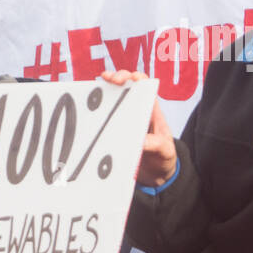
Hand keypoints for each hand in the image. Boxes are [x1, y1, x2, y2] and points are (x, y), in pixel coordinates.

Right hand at [99, 71, 176, 186]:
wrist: (157, 176)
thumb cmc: (164, 158)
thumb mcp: (165, 151)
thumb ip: (155, 144)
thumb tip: (139, 141)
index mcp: (151, 110)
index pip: (144, 85)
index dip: (135, 77)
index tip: (126, 79)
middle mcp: (137, 111)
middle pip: (126, 87)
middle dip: (115, 78)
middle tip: (107, 80)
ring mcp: (125, 120)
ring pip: (112, 101)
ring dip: (102, 93)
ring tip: (93, 91)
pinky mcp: (115, 132)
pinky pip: (104, 120)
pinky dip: (96, 115)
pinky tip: (87, 113)